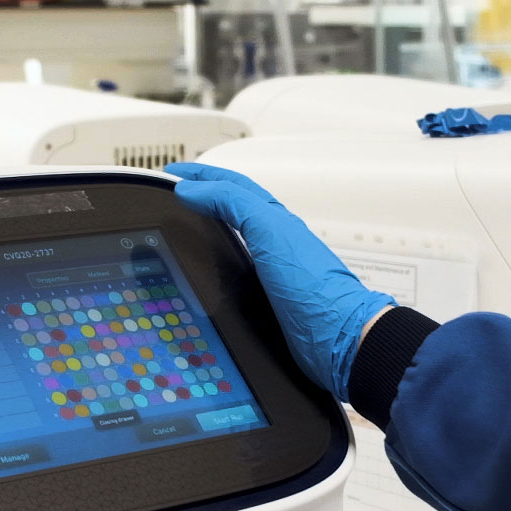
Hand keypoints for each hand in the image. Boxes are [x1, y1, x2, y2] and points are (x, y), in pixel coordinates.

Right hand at [167, 162, 393, 399]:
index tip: (173, 173)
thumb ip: (232, 203)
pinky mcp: (266, 300)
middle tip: (175, 194)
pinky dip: (218, 264)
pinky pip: (236, 272)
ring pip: (235, 240)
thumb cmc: (312, 285)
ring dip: (210, 228)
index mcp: (274, 218)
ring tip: (184, 226)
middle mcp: (273, 241)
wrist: (337, 336)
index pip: (232, 186)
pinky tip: (207, 274)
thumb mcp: (268, 230)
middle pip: (233, 209)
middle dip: (204, 197)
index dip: (202, 175)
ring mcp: (270, 271)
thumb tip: (193, 189)